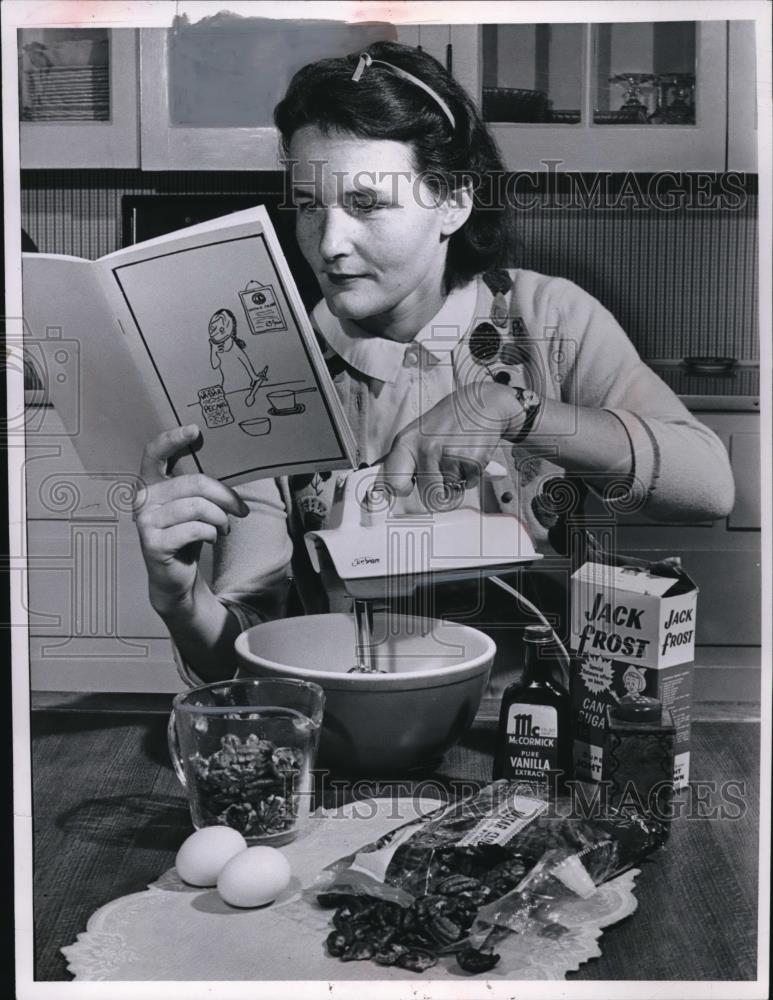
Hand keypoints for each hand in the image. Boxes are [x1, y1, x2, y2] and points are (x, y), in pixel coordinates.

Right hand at [134, 424, 248, 614]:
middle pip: (194, 483)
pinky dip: (211, 533)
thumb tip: (229, 469)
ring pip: (197, 507)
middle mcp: (143, 498)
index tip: (195, 430)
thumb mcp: (193, 506)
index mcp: (151, 483)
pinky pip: (194, 529)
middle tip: (240, 509)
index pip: (154, 453)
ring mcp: (145, 520)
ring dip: (220, 518)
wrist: (175, 576)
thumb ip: (198, 487)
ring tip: (224, 527)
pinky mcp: (153, 542)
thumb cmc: (187, 534)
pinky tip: (211, 538)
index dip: (172, 439)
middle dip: (225, 496)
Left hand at [377, 381, 519, 505]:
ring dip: (456, 481)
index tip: (407, 488)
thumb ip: (402, 459)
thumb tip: (380, 484)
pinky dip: (471, 475)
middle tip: (442, 468)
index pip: (393, 482)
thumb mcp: (417, 433)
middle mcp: (426, 449)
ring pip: (449, 492)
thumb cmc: (447, 421)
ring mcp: (450, 455)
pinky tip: (469, 454)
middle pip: (428, 495)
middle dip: (437, 488)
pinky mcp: (472, 460)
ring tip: (457, 456)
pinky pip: (468, 484)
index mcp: (407, 442)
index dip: (402, 489)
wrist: (480, 404)